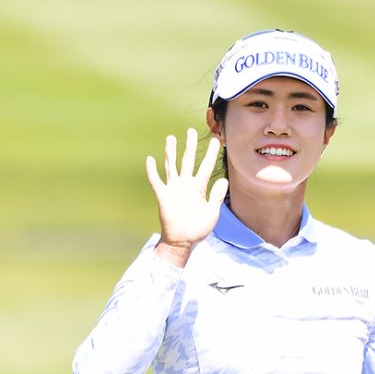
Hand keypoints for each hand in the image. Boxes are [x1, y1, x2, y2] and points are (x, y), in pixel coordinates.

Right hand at [146, 128, 228, 262]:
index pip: (205, 167)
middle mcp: (185, 185)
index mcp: (198, 188)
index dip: (210, 154)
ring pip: (171, 166)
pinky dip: (152, 171)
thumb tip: (224, 179)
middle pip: (188, 161)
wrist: (182, 242)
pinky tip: (150, 159)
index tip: (216, 140)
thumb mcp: (212, 212)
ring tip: (171, 138)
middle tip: (192, 131)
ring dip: (170, 152)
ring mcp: (173, 189)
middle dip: (190, 146)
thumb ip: (217, 195)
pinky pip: (156, 181)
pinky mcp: (163, 196)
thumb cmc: (198, 229)